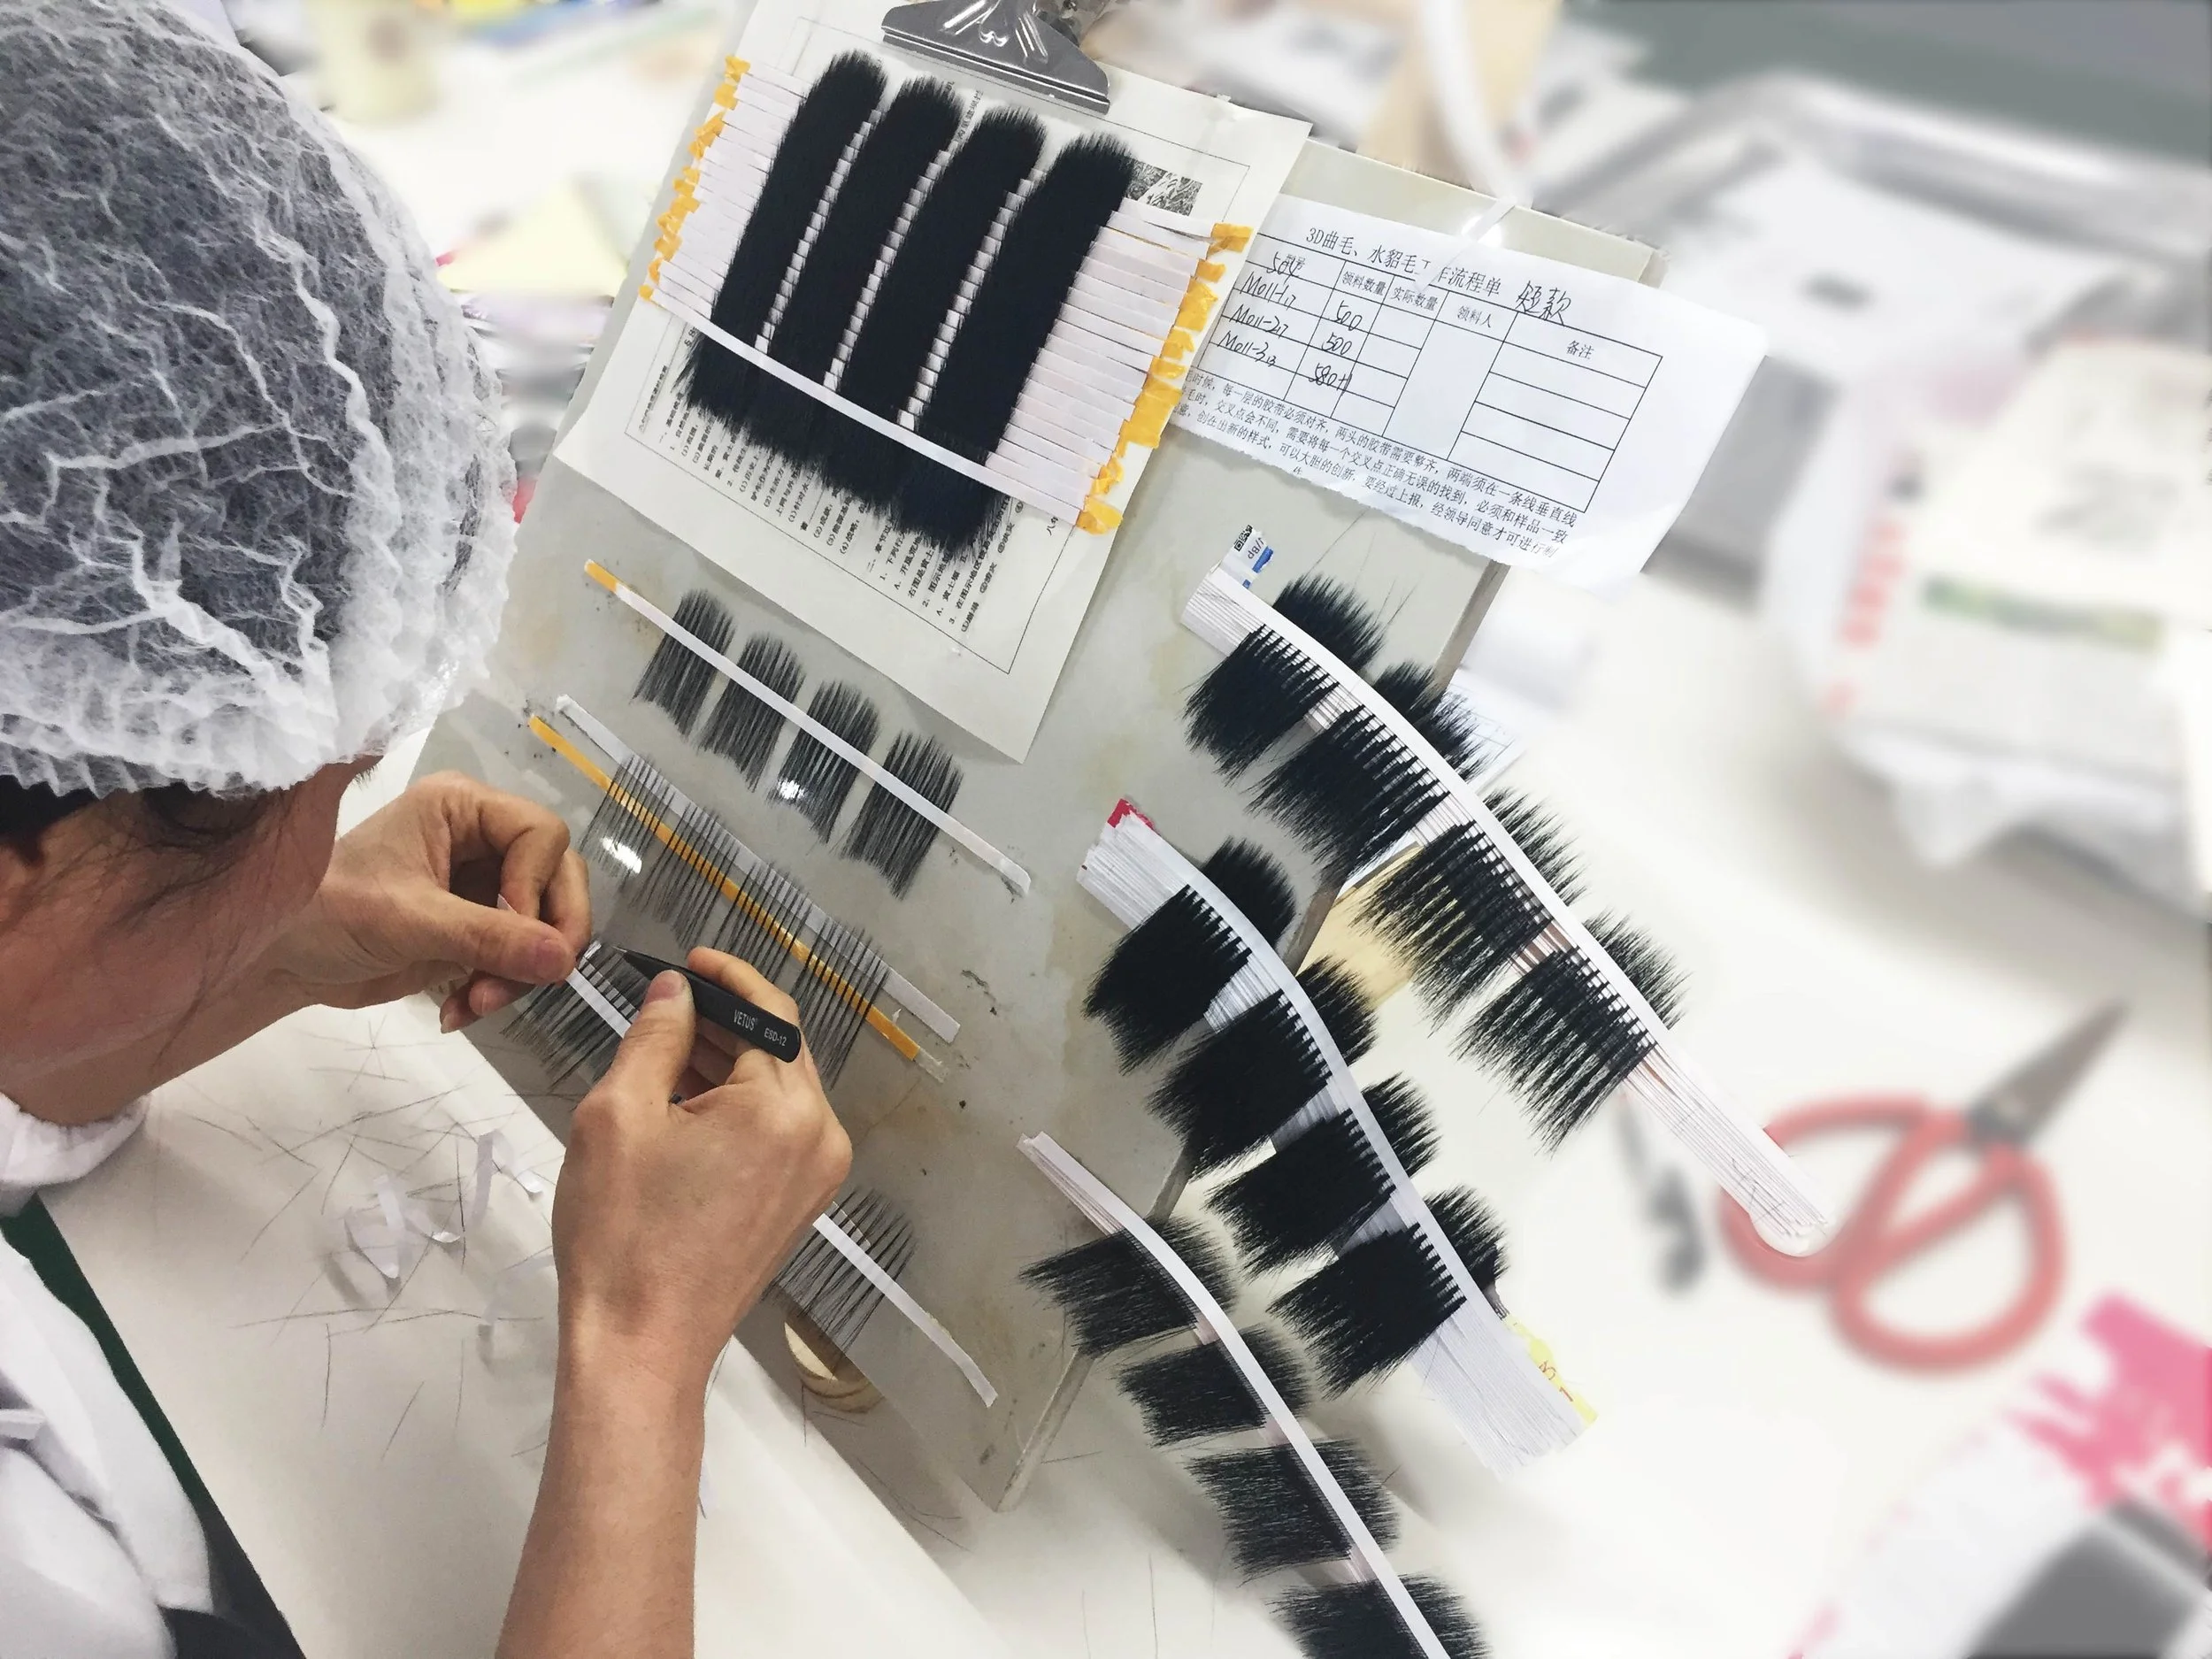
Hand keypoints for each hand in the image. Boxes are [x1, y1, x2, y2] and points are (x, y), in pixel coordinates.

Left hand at [267, 772, 590, 1029]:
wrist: (281, 959)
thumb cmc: (329, 915)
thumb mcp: (410, 922)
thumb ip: (489, 938)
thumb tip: (564, 962)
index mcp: (463, 808)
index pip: (543, 835)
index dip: (538, 886)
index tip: (516, 933)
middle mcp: (480, 838)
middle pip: (558, 877)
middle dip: (545, 937)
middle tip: (533, 982)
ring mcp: (481, 884)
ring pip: (546, 923)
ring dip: (522, 972)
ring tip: (479, 1004)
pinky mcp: (477, 927)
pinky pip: (520, 956)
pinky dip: (501, 987)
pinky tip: (462, 1010)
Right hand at [552, 951, 851, 1393]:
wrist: (641, 1347)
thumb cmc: (622, 1236)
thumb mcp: (619, 1114)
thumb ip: (655, 1036)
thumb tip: (675, 990)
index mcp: (785, 1109)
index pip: (770, 1013)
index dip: (727, 978)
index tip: (687, 960)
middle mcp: (821, 1137)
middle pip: (778, 1050)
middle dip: (722, 1020)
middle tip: (663, 1004)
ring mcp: (817, 1175)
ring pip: (775, 1089)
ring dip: (725, 1063)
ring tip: (661, 1050)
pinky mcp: (800, 1203)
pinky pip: (775, 1130)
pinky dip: (734, 1106)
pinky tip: (683, 1101)